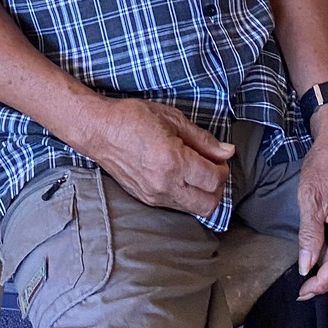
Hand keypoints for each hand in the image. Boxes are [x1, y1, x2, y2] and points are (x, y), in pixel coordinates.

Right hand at [85, 96, 233, 216]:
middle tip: (212, 168)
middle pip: (208, 204)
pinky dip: (185, 195)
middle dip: (216, 188)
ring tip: (195, 171)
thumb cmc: (133, 118)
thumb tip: (227, 151)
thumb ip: (203, 139)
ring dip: (202, 194)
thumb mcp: (173, 119)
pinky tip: (180, 176)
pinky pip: (176, 205)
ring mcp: (154, 196)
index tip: (220, 158)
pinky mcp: (146, 200)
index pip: (213, 180)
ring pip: (193, 209)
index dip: (223, 169)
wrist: (100, 130)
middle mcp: (165, 185)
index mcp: (173, 162)